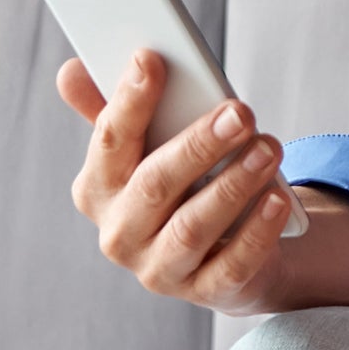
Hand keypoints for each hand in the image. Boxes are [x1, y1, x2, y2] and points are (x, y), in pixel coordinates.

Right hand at [57, 48, 290, 316]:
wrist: (221, 249)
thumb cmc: (181, 182)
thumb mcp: (149, 146)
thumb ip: (116, 109)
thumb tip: (71, 69)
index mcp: (98, 188)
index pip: (109, 140)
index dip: (128, 100)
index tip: (151, 59)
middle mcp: (120, 232)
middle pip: (156, 184)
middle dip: (199, 145)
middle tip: (240, 112)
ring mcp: (158, 268)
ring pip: (193, 226)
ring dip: (234, 184)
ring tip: (269, 148)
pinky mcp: (204, 291)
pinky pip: (230, 264)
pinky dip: (256, 231)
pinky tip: (276, 198)